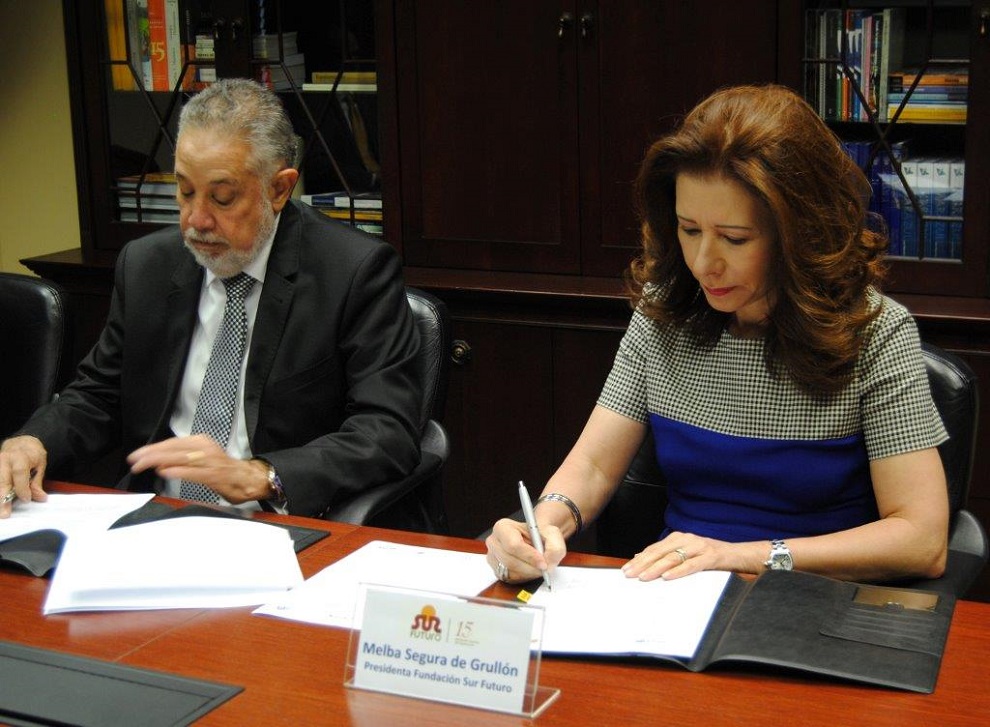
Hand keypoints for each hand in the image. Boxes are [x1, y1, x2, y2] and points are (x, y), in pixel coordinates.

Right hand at [0, 436, 48, 516]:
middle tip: (5, 514)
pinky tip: (1, 503)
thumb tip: (41, 498)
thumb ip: (37, 482)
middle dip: (3, 498)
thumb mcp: (40, 464)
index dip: (22, 487)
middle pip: (2, 480)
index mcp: (19, 456)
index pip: (19, 472)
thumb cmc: (31, 455)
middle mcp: (4, 459)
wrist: (20, 443)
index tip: (26, 499)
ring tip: (1, 512)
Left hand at [126, 434, 269, 503]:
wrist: (250, 478)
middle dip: (152, 454)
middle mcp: (205, 448)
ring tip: (144, 464)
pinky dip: (179, 471)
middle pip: (174, 449)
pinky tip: (166, 472)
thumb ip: (182, 461)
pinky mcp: (216, 475)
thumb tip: (160, 464)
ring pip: (181, 458)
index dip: (153, 449)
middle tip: (134, 460)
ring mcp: (211, 461)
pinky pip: (195, 472)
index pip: (172, 443)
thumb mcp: (201, 459)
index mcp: (200, 442)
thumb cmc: (224, 471)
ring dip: (161, 460)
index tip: (137, 455)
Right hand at [485, 517, 565, 583]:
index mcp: (502, 527)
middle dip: (531, 567)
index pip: (513, 545)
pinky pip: (510, 579)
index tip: (543, 562)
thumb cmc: (539, 535)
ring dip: (528, 573)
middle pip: (511, 561)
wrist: (536, 540)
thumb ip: (554, 546)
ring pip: (511, 572)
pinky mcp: (497, 571)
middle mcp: (494, 542)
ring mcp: (493, 558)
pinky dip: (524, 577)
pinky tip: (530, 568)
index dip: (529, 556)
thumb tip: (548, 561)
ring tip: (538, 565)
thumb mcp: (552, 534)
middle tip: (544, 567)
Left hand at [621, 531, 737, 580]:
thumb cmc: (711, 557)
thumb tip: (642, 557)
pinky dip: (678, 571)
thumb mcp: (687, 555)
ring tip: (643, 577)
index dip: (639, 559)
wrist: (739, 555)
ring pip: (673, 558)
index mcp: (679, 538)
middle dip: (642, 564)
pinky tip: (667, 577)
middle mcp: (687, 539)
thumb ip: (667, 556)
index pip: (654, 549)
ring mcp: (699, 547)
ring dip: (656, 568)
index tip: (626, 569)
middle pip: (660, 552)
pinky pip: (692, 565)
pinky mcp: (711, 557)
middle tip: (629, 574)